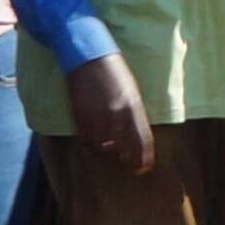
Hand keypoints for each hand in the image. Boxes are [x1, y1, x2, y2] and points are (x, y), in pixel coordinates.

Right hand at [64, 53, 156, 174]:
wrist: (88, 57)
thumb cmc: (114, 72)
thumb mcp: (132, 91)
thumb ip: (135, 113)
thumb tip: (135, 136)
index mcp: (134, 108)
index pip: (142, 141)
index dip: (144, 158)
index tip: (144, 168)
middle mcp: (116, 115)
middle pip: (124, 149)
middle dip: (127, 160)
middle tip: (128, 166)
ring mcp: (97, 117)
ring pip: (103, 148)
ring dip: (108, 153)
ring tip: (110, 152)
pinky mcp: (80, 117)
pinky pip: (86, 141)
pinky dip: (91, 145)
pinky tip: (94, 143)